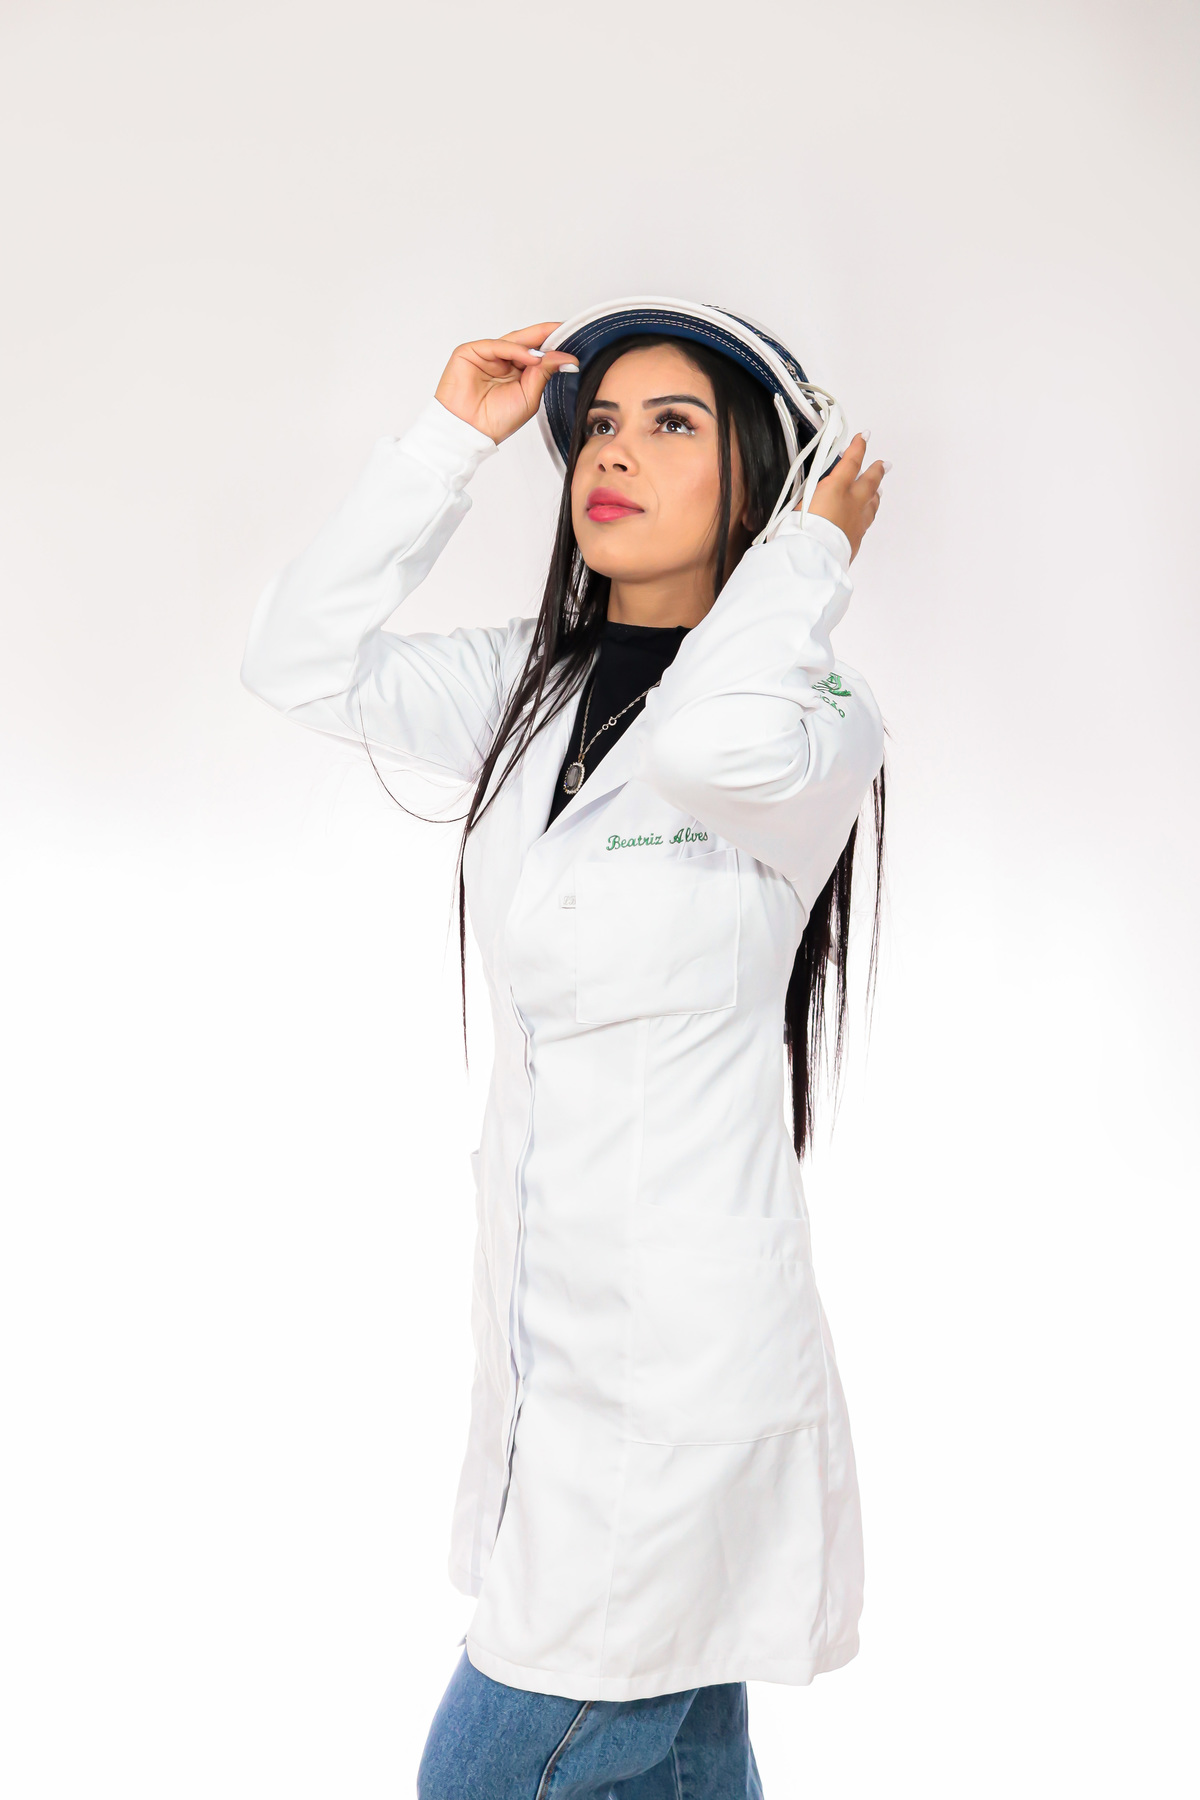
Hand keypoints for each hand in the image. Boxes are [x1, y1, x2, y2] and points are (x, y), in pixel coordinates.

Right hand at [434, 322, 578, 444]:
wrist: (470, 432)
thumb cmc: (495, 421)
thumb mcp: (530, 396)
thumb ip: (544, 373)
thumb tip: (566, 358)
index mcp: (516, 373)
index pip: (536, 353)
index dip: (552, 344)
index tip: (572, 337)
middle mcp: (501, 362)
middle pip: (526, 342)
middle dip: (546, 336)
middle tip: (566, 330)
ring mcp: (485, 355)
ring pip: (513, 341)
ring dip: (534, 343)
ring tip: (552, 348)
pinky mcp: (470, 352)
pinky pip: (496, 345)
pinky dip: (515, 349)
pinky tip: (531, 357)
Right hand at [806, 432, 888, 561]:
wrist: (812, 556)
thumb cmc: (801, 529)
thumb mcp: (800, 502)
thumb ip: (811, 495)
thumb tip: (816, 496)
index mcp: (837, 488)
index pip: (851, 462)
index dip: (858, 447)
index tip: (864, 437)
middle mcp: (852, 502)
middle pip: (870, 481)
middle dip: (877, 470)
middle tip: (883, 464)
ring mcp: (858, 521)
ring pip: (873, 503)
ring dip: (876, 494)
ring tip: (879, 490)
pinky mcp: (857, 538)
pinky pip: (866, 523)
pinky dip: (867, 516)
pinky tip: (866, 517)